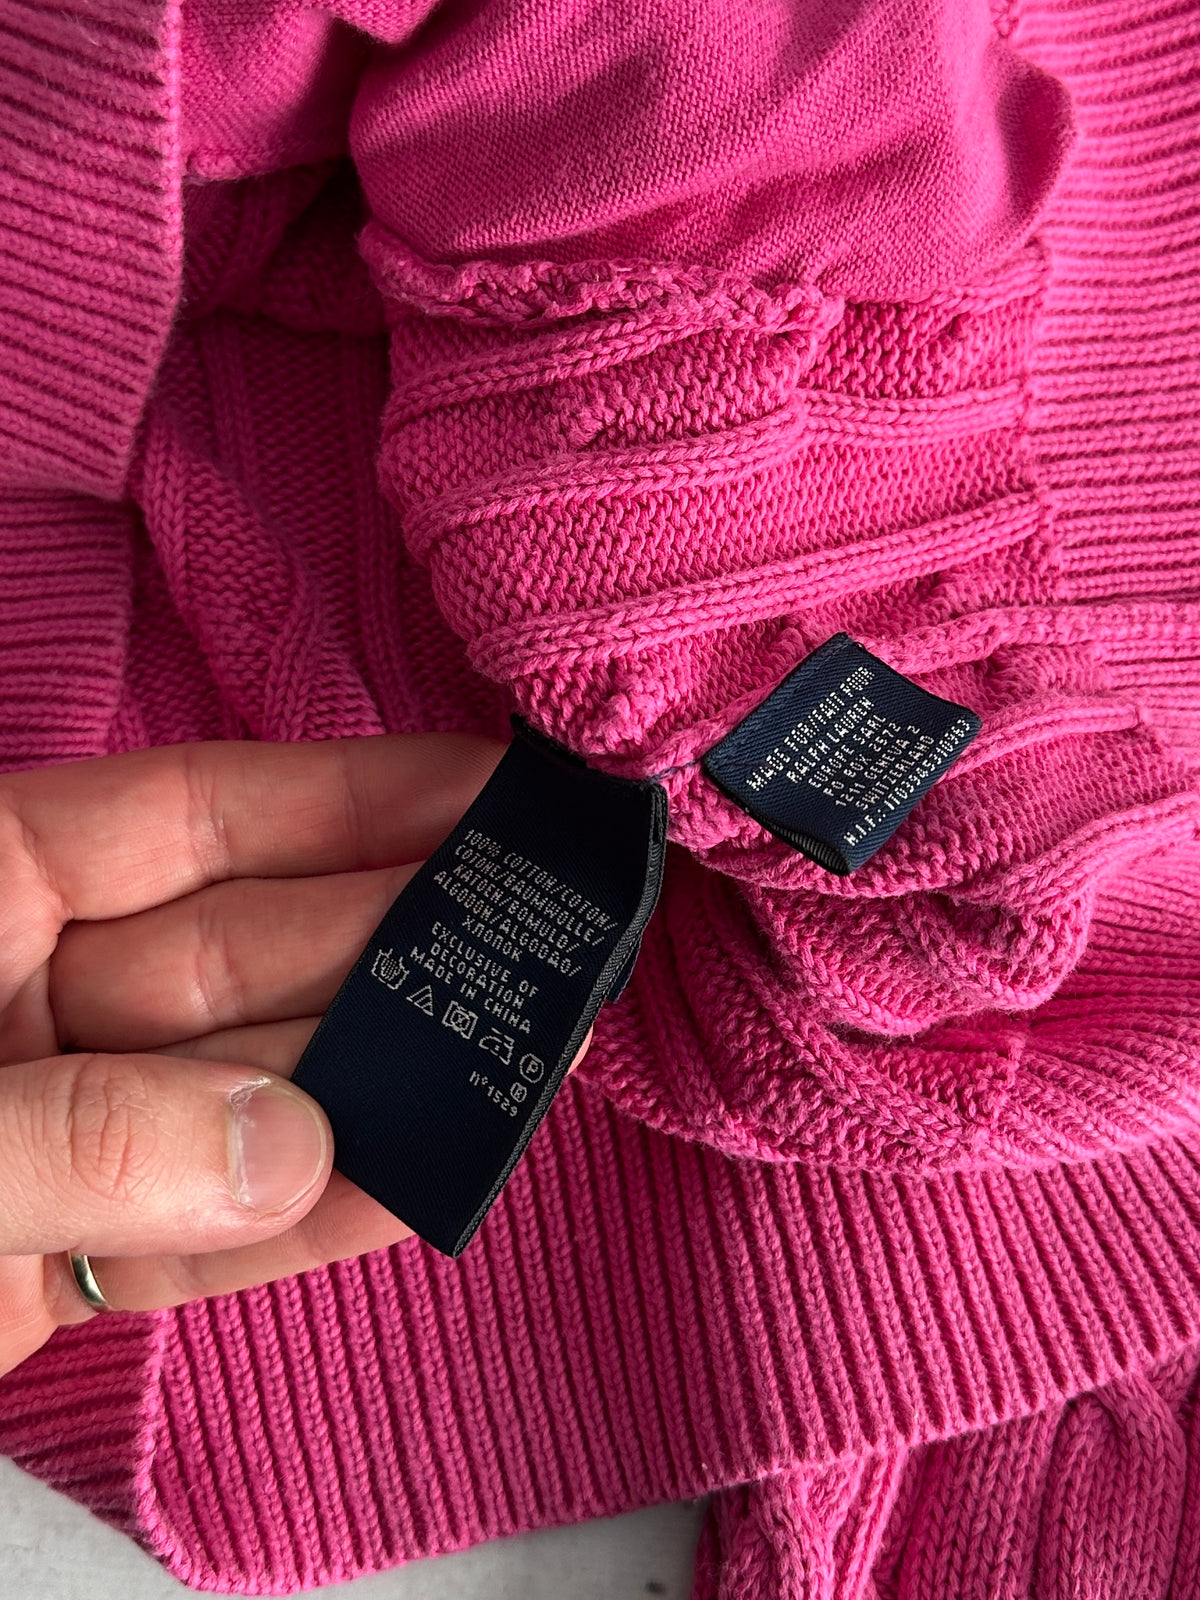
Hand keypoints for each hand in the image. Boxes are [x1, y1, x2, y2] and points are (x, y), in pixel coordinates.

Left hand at [0, 734, 504, 1377]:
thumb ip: (77, 1134)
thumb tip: (289, 1144)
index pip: (187, 818)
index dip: (345, 800)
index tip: (484, 792)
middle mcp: (28, 994)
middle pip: (248, 954)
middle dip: (399, 948)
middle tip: (548, 938)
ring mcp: (58, 1125)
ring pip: (250, 1092)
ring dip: (381, 1089)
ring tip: (523, 1062)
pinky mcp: (64, 1253)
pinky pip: (206, 1228)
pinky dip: (304, 1220)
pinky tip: (419, 1189)